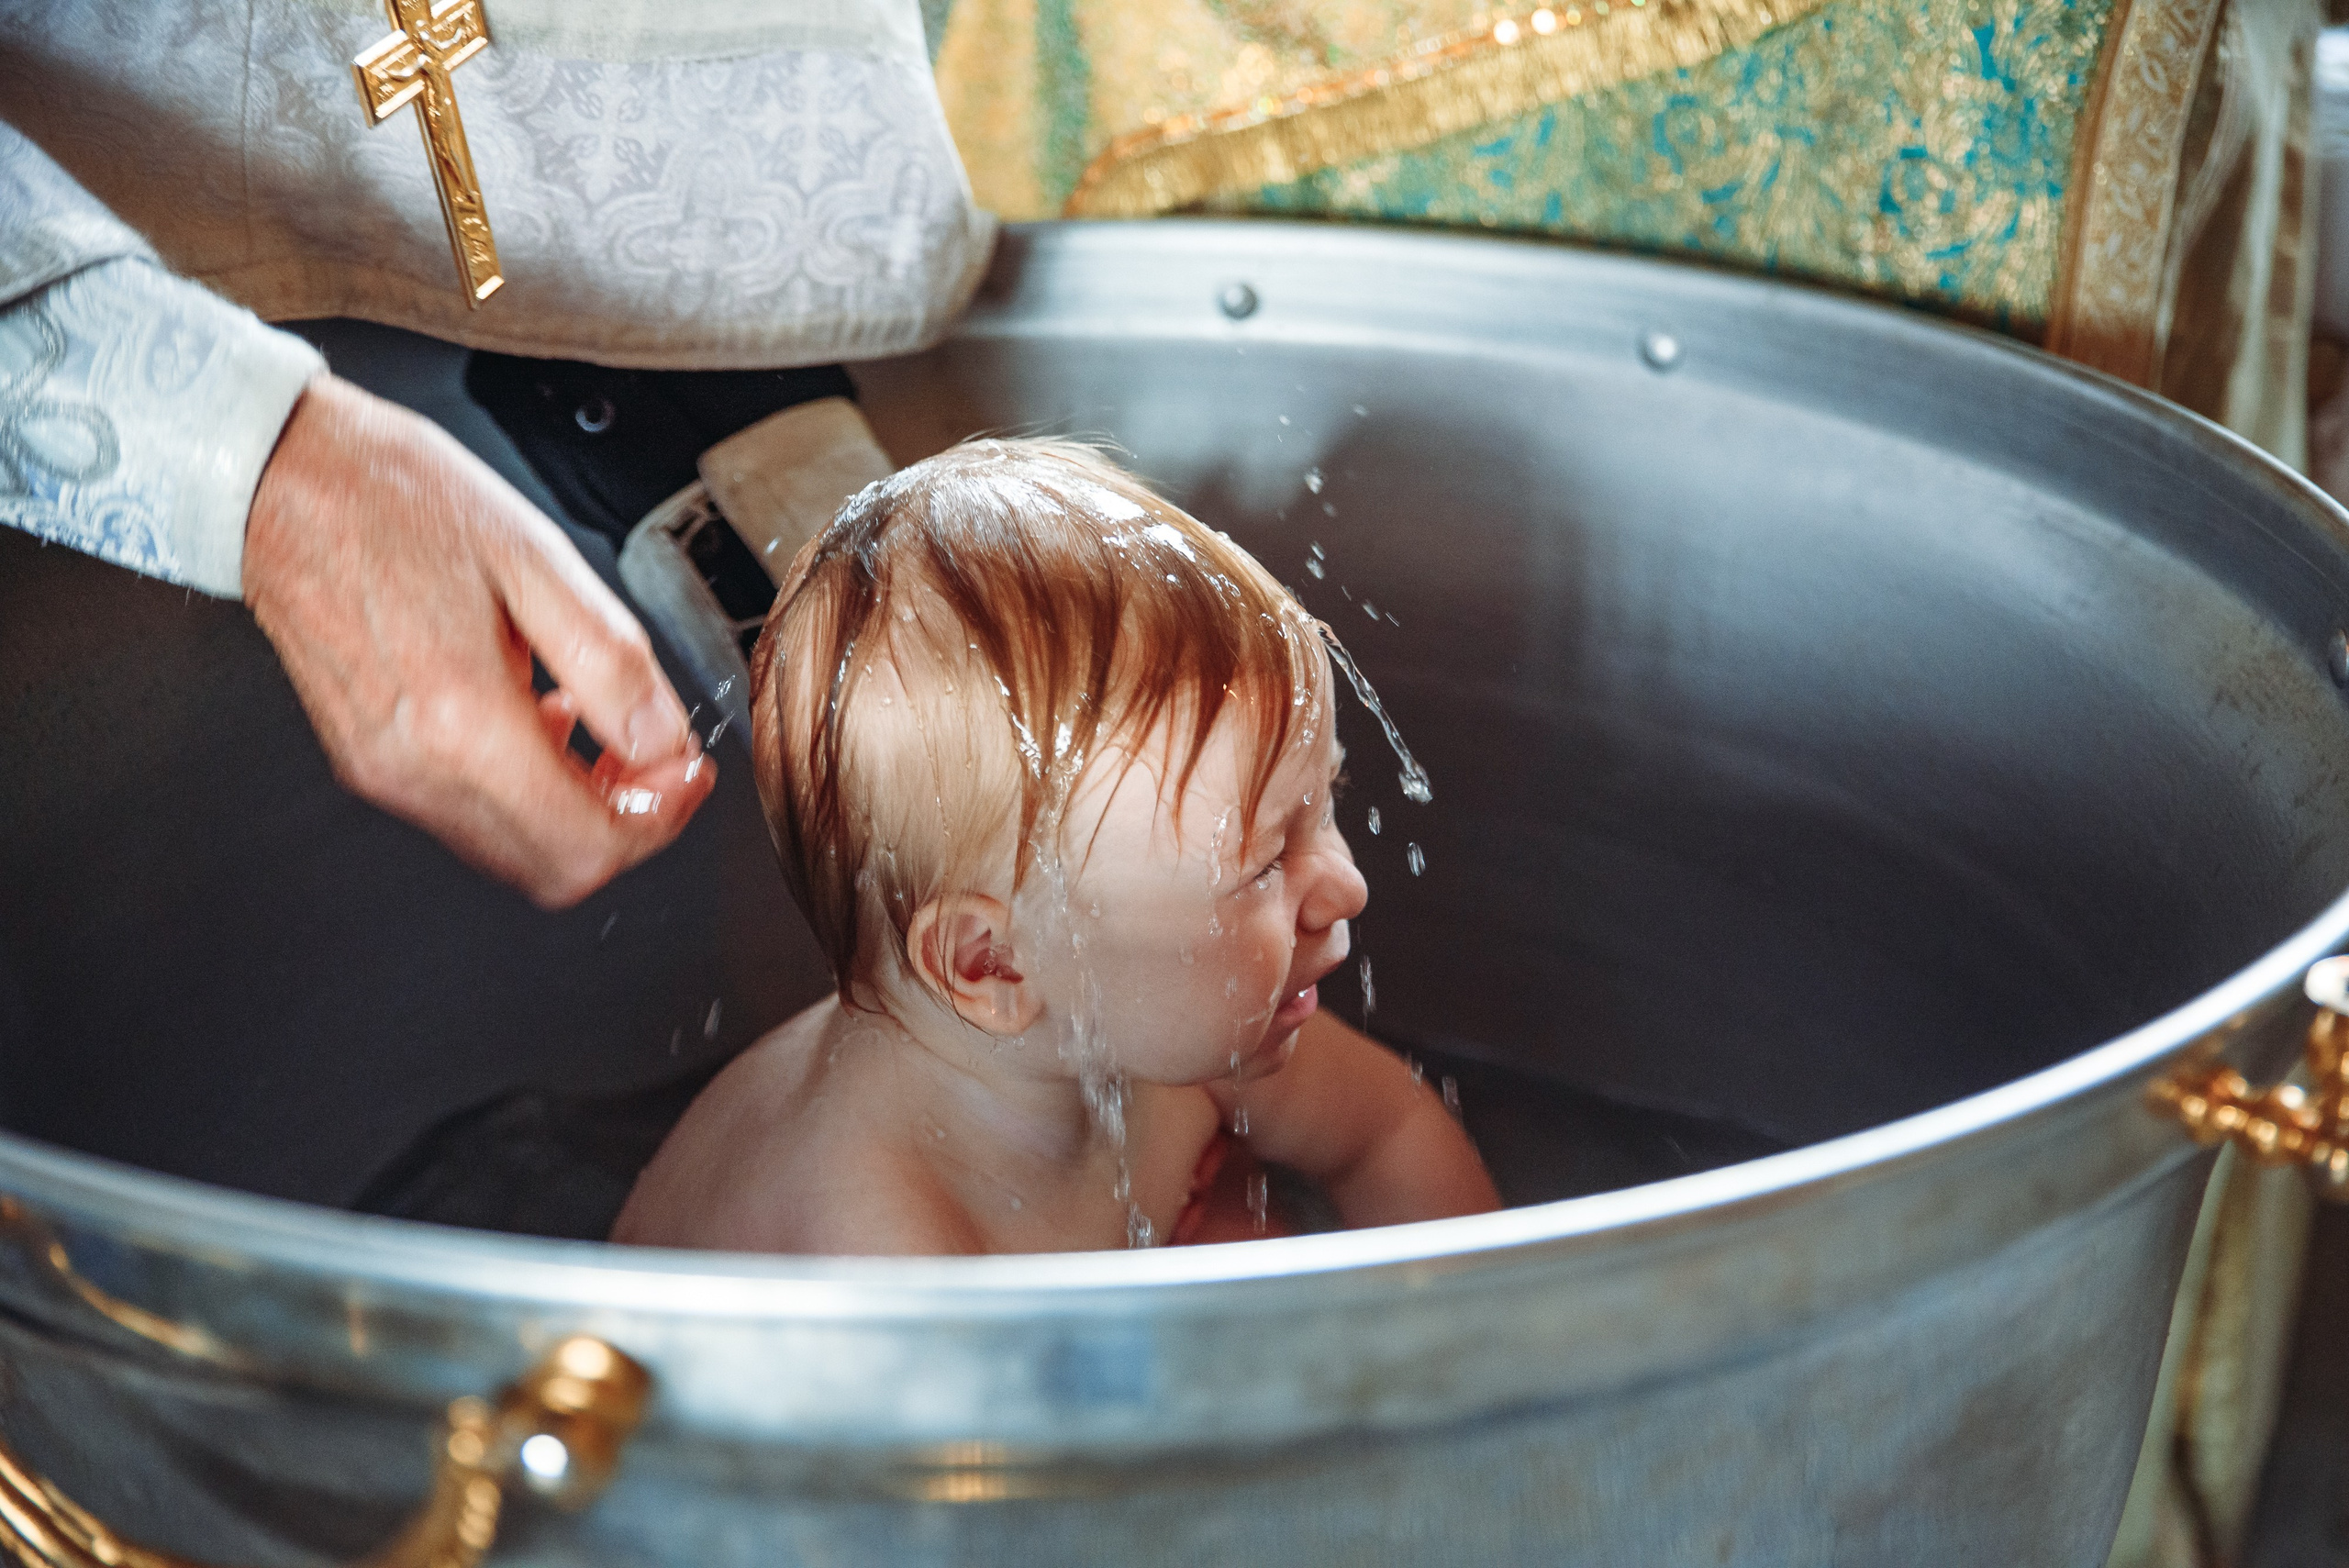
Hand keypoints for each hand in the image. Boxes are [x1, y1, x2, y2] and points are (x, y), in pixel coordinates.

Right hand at [243, 373, 714, 907]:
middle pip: (554, 869)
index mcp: (461, 718)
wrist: (278, 479)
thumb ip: (613, 663)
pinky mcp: (367, 761)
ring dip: (576, 810)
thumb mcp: (537, 558)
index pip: (587, 845)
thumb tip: (664, 740)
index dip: (659, 820)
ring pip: (513, 852)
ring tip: (600, 726)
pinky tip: (540, 720)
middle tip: (656, 758)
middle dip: (626, 824)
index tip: (685, 771)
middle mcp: (413, 765)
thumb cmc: (395, 500)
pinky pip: (468, 816)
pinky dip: (524, 792)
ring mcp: (383, 771)